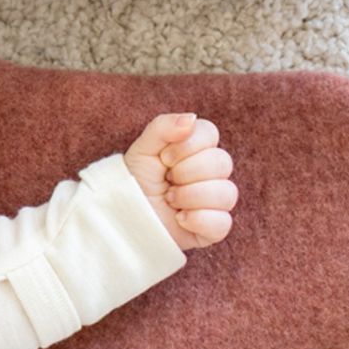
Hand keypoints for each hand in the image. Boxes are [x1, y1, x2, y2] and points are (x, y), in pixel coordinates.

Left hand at [123, 112, 236, 249]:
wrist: (122, 217)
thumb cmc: (134, 183)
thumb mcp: (142, 150)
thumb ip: (163, 127)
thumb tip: (190, 119)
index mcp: (197, 150)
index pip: (210, 134)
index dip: (186, 146)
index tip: (164, 159)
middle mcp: (211, 174)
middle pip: (222, 163)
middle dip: (186, 172)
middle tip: (166, 182)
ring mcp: (214, 202)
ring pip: (226, 193)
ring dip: (190, 196)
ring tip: (169, 200)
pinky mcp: (213, 229)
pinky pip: (222, 223)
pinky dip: (197, 220)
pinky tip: (179, 219)